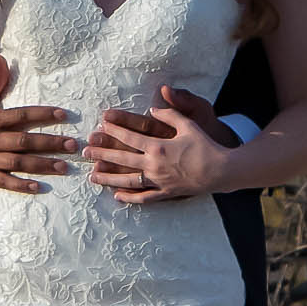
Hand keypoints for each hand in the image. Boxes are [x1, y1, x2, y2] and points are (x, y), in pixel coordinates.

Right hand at [0, 55, 75, 192]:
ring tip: (64, 165)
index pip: (21, 115)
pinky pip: (5, 182)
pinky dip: (21, 185)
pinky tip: (38, 186)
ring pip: (19, 163)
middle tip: (73, 144)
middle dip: (50, 143)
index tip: (63, 115)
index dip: (42, 114)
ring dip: (42, 165)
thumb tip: (2, 58)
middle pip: (24, 142)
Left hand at [84, 85, 236, 202]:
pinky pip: (144, 198)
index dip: (114, 131)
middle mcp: (155, 165)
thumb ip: (168, 114)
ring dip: (109, 178)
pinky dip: (130, 198)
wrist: (222, 171)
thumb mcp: (187, 124)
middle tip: (84, 152)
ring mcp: (159, 182)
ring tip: (92, 176)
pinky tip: (116, 196)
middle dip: (102, 154)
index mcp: (158, 146)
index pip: (130, 137)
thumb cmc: (205, 145)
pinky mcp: (166, 194)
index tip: (99, 126)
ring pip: (128, 181)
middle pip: (122, 159)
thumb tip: (152, 107)